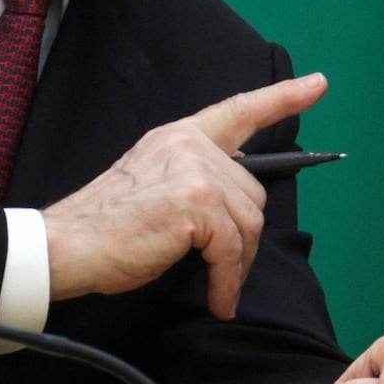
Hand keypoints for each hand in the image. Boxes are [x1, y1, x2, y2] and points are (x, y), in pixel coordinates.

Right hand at [42, 73, 327, 318]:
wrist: (66, 244)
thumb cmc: (106, 226)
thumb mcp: (155, 182)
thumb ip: (195, 175)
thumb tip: (237, 199)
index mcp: (180, 134)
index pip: (240, 109)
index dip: (283, 97)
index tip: (317, 84)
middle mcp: (191, 144)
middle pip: (252, 192)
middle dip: (242, 236)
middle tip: (222, 267)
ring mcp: (196, 171)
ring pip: (249, 222)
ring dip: (237, 262)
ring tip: (218, 285)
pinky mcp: (196, 203)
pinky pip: (233, 248)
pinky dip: (229, 280)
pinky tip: (219, 298)